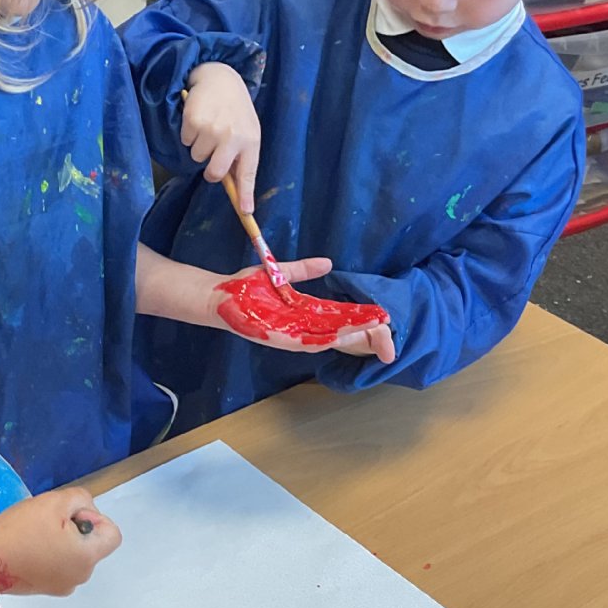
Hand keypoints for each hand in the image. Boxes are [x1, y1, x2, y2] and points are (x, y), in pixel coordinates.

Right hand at [0, 485, 121, 595]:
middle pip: (92, 544)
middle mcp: (81, 577)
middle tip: (48, 519)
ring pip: (74, 554)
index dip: (95, 517)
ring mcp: (62, 586)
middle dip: (75, 527)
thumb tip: (83, 510)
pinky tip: (28, 546)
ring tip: (35, 532)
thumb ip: (80, 498)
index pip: (113, 534)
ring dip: (61, 540)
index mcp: (88, 558)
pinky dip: (49, 554)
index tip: (68, 514)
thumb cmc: (20, 530)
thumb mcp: (54, 501)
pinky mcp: (44, 589)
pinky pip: (58, 565)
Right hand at [182, 63, 261, 211]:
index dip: (245, 194)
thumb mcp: (246, 132)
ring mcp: (211, 129)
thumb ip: (240, 160)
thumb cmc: (235, 112)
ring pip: (196, 157)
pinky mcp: (193, 121)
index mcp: (250, 141)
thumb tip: (239, 195)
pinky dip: (189, 134)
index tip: (246, 212)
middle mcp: (232, 136)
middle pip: (214, 174)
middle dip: (210, 171)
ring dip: (199, 146)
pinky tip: (199, 119)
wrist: (220, 79)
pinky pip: (185, 142)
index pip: (248, 173)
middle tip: (212, 156)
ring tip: (209, 127)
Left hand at [211, 264, 393, 361]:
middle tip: (390, 345)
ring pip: (328, 339)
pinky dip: (323, 339)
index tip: (386, 320)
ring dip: (351, 337)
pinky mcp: (276, 337)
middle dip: (367, 339)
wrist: (217, 297)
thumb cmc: (245, 290)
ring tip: (374, 333)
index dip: (365, 324)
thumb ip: (304, 270)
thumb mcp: (280, 275)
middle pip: (341, 336)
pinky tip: (341, 336)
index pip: (342, 321)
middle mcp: (301, 327)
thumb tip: (328, 263)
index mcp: (305, 314)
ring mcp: (290, 334)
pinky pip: (303, 341)